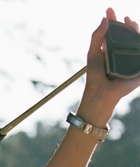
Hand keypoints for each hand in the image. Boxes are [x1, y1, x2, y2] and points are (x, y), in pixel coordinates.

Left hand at [78, 8, 139, 125]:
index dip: (113, 20)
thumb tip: (104, 19)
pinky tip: (139, 38)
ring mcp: (130, 62)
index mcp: (110, 50)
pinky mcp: (138, 69)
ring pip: (137, 43)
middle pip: (128, 35)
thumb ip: (97, 36)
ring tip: (131, 23)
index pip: (113, 32)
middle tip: (124, 18)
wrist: (100, 94)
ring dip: (136, 31)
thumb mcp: (93, 53)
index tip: (110, 10)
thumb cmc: (95, 76)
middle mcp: (121, 55)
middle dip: (128, 25)